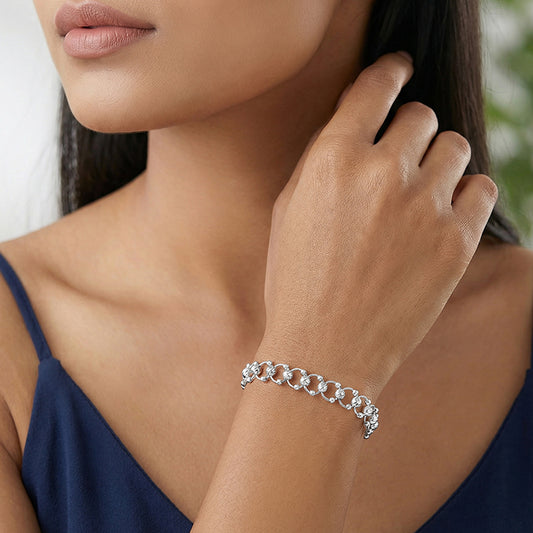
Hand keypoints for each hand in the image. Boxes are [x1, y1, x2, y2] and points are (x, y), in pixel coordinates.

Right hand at [259, 51, 497, 397]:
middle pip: (421, 116)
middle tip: (401, 158)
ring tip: (421, 192)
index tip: (399, 71)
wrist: (323, 351)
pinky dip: (466, 194)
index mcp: (332, 160)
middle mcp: (381, 173)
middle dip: (411, 131)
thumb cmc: (296, 283)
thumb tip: (355, 129)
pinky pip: (482, 189)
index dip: (390, 73)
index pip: (373, 90)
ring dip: (439, 160)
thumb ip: (321, 162)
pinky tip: (443, 215)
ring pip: (455, 147)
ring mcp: (423, 207)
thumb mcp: (287, 212)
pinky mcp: (456, 242)